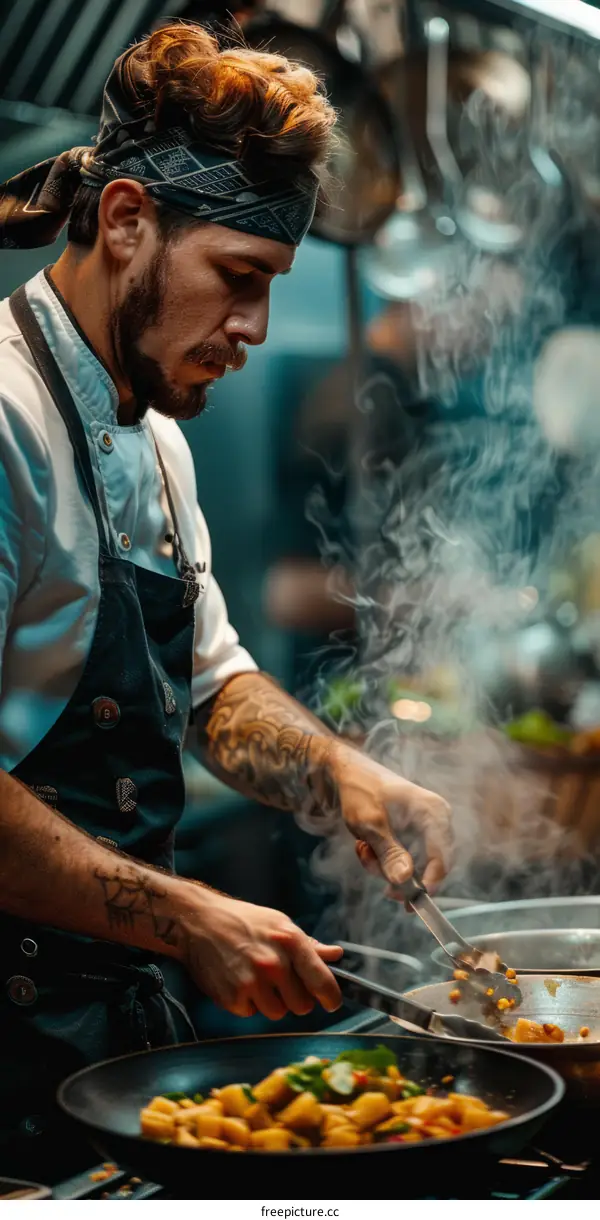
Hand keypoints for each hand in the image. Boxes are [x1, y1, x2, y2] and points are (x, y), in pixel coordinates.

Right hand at [178, 889, 342, 1019]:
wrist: (199, 921)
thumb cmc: (243, 920)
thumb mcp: (279, 923)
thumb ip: (308, 945)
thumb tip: (336, 955)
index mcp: (290, 941)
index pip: (322, 982)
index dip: (331, 997)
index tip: (331, 1002)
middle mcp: (273, 963)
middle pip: (302, 1006)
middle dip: (294, 998)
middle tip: (279, 982)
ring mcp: (252, 982)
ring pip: (277, 1013)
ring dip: (270, 1002)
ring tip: (256, 979)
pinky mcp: (232, 997)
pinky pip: (251, 1013)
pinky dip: (247, 1003)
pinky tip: (238, 981)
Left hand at [327, 741, 452, 894]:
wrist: (346, 772)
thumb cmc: (360, 790)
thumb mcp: (370, 824)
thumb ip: (389, 852)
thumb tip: (405, 880)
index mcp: (433, 812)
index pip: (443, 856)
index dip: (430, 882)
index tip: (411, 902)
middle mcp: (436, 820)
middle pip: (429, 865)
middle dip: (397, 873)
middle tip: (375, 876)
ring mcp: (425, 827)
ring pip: (412, 865)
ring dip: (384, 865)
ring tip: (362, 849)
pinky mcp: (412, 834)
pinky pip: (404, 858)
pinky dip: (382, 859)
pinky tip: (364, 846)